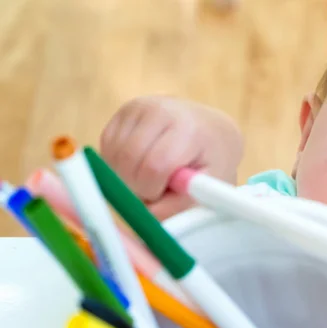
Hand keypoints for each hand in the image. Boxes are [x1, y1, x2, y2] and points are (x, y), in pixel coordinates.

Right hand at [100, 96, 243, 219]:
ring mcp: (139, 107)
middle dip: (135, 186)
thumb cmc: (212, 161)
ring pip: (114, 155)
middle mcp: (161, 109)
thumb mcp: (210, 186)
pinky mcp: (123, 112)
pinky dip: (119, 165)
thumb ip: (181, 205)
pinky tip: (141, 164)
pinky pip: (108, 148)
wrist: (210, 128)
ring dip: (125, 177)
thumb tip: (148, 215)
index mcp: (189, 128)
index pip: (154, 166)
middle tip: (153, 191)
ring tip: (152, 177)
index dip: (151, 190)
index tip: (162, 195)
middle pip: (128, 160)